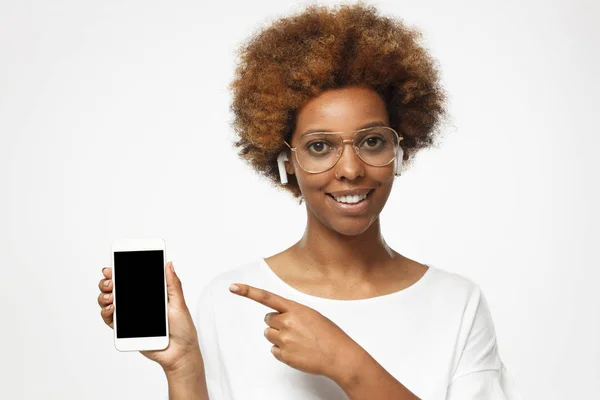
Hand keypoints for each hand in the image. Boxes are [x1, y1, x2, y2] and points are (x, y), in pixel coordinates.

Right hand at [97, 262, 201, 372]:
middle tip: (111, 281)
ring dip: (105, 296)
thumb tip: (169, 265)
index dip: (119, 272)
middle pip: (116, 289)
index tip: (112, 267)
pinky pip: (111, 320)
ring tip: (111, 295)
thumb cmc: (182, 328)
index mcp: (150, 293)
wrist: (180, 352)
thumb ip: (173, 284)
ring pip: (110, 303)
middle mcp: (138, 303)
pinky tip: (111, 308)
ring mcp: (130, 316)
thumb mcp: (179, 303)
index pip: (131, 279)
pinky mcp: (126, 330)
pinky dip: (106, 313)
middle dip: (108, 282)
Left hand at [228, 283, 359, 379]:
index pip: (266, 297)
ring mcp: (284, 339)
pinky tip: (297, 351)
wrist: (339, 356)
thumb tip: (278, 318)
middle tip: (295, 329)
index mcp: (295, 309)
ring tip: (297, 341)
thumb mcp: (312, 315)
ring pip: (269, 334)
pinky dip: (282, 351)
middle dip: (277, 323)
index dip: (248, 291)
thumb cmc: (329, 335)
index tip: (233, 287)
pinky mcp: (284, 355)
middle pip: (268, 319)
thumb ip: (293, 313)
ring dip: (279, 337)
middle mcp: (287, 322)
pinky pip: (273, 350)